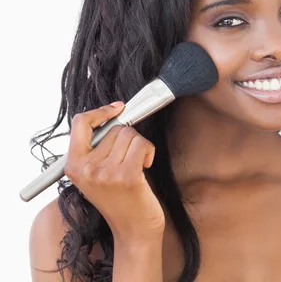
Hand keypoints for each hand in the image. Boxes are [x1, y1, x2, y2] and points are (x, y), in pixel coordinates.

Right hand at [63, 102, 164, 240]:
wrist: (134, 230)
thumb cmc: (121, 199)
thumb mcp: (97, 174)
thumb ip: (98, 148)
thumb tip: (115, 113)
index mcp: (73, 166)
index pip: (80, 123)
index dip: (101, 111)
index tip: (118, 109)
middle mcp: (86, 169)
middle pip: (114, 129)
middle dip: (128, 140)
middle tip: (128, 161)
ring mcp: (105, 173)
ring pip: (130, 135)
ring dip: (140, 147)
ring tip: (136, 167)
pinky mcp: (126, 176)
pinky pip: (142, 145)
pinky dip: (149, 152)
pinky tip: (145, 168)